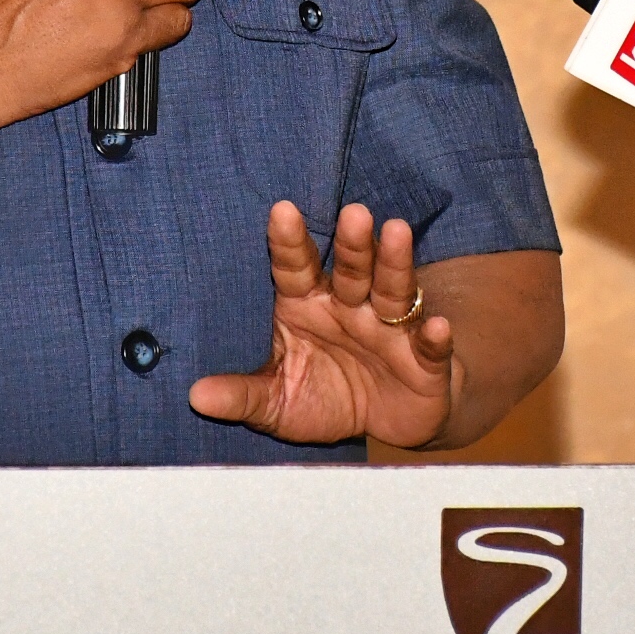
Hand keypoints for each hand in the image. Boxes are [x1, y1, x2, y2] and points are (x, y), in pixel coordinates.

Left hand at [189, 202, 457, 447]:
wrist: (387, 422)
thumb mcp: (278, 402)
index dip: (290, 242)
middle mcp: (352, 307)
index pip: (297, 267)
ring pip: (393, 290)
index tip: (281, 211)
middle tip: (353, 214)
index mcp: (309, 305)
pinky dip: (436, 337)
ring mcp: (391, 329)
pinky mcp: (426, 361)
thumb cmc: (326, 398)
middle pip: (352, 268)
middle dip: (353, 243)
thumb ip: (243, 396)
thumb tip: (196, 396)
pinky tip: (438, 326)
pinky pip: (431, 347)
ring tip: (396, 232)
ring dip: (395, 263)